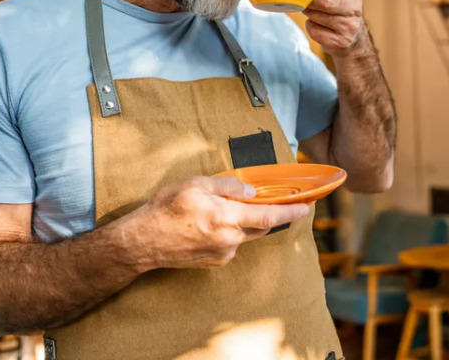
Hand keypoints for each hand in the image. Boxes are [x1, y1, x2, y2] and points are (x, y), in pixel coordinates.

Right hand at [122, 176, 310, 269]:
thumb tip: (250, 191)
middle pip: (260, 225)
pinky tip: (208, 224)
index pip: (268, 215)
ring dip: (242, 221)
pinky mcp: (215, 262)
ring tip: (218, 209)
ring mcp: (223, 254)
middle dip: (267, 213)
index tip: (306, 207)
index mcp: (226, 218)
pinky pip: (232, 243)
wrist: (142, 242)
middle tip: (269, 199)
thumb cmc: (165, 210)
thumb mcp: (195, 185)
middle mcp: (229, 240)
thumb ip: (227, 186)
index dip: (290, 212)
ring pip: (244, 234)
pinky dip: (229, 231)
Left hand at [304, 0, 365, 55]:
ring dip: (309, 14)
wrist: (354, 40)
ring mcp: (349, 26)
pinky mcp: (340, 41)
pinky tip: (318, 26)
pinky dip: (312, 28)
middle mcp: (354, 8)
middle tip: (305, 1)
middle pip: (324, 2)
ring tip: (312, 12)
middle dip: (310, 1)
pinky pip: (315, 31)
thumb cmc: (342, 8)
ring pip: (316, 17)